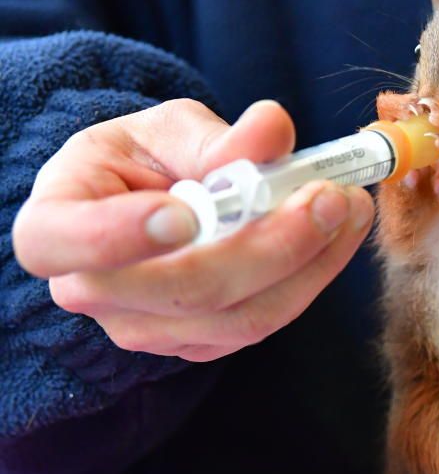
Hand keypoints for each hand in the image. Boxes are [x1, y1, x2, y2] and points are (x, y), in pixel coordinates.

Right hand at [12, 99, 373, 361]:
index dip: (120, 236)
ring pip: (240, 317)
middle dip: (271, 244)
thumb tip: (272, 129)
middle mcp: (92, 291)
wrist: (156, 197)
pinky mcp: (199, 344)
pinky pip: (265, 323)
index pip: (64, 243)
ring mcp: (146, 329)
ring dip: (310, 263)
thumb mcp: (172, 129)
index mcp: (56, 224)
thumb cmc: (148, 159)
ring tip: (348, 206)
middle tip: (328, 195)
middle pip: (185, 288)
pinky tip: (338, 232)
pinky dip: (312, 277)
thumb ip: (217, 135)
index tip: (185, 213)